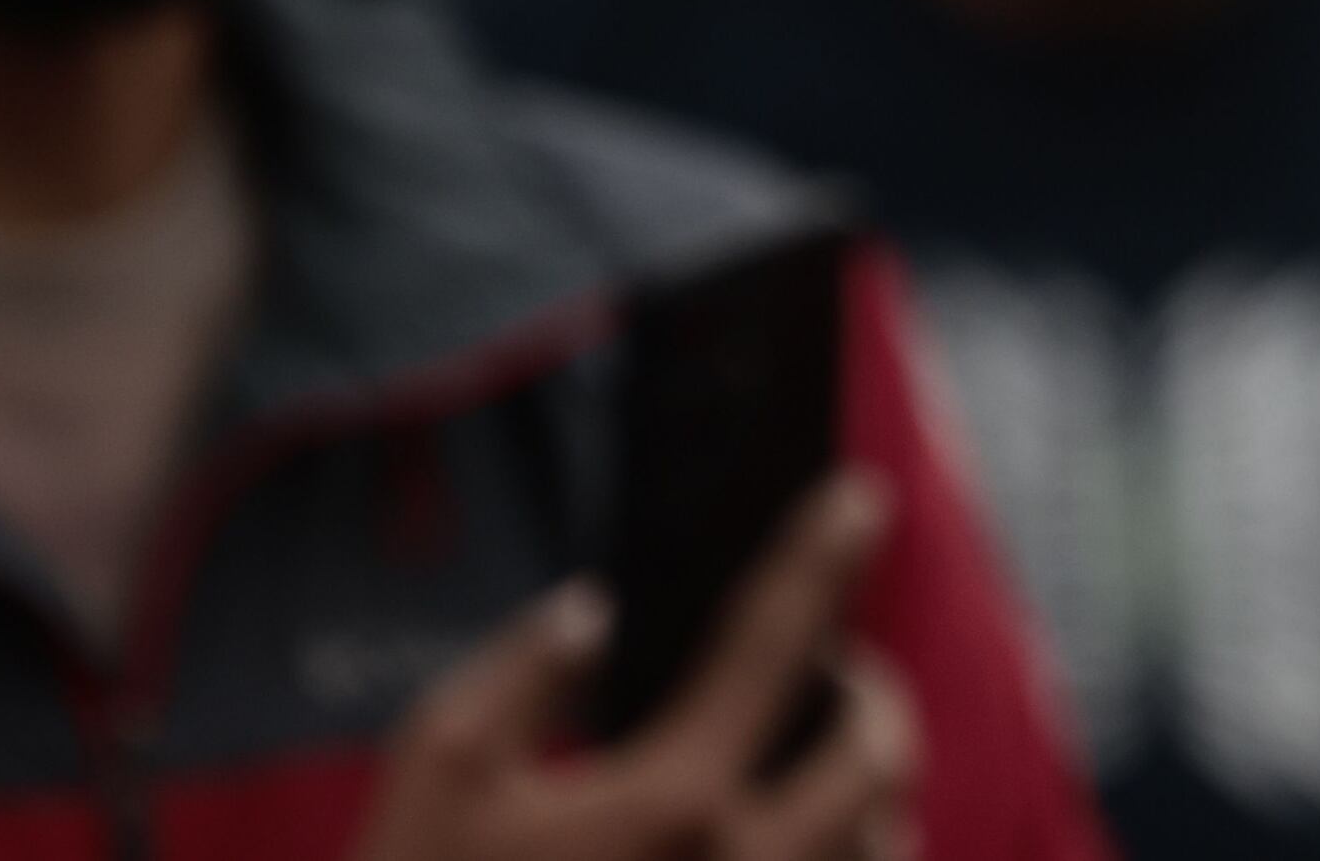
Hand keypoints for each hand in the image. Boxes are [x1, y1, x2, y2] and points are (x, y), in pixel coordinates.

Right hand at [355, 473, 924, 860]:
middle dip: (872, 687)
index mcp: (671, 801)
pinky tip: (811, 853)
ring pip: (887, 848)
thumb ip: (516, 673)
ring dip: (873, 791)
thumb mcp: (432, 779)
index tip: (858, 495)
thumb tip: (593, 610)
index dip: (822, 551)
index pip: (778, 637)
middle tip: (834, 667)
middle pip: (880, 749)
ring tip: (828, 764)